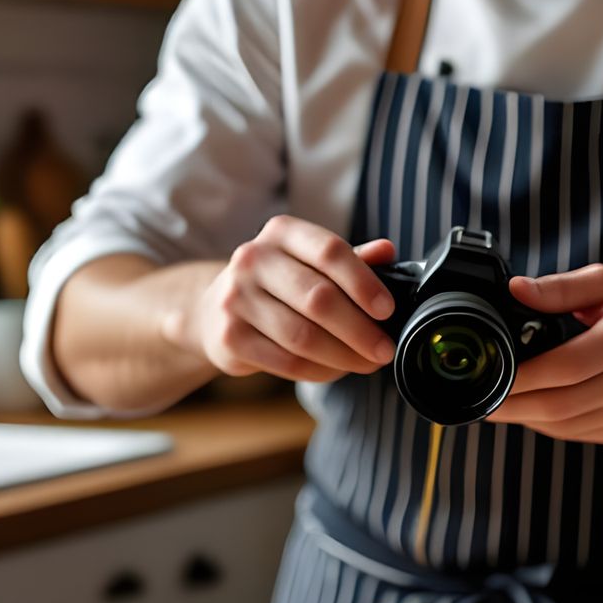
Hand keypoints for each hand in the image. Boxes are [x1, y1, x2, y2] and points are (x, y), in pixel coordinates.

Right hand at [183, 215, 397, 382]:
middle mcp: (253, 258)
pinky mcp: (230, 336)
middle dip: (360, 330)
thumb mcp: (311, 262)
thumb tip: (388, 251)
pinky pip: (286, 361)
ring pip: (303, 336)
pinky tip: (336, 370)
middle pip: (319, 299)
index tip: (387, 311)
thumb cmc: (277, 285)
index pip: (330, 251)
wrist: (215, 311)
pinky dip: (319, 371)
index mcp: (281, 232)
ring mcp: (236, 298)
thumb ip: (350, 259)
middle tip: (383, 350)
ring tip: (366, 364)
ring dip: (343, 356)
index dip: (364, 283)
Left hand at [489, 266, 602, 444]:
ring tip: (498, 403)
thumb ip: (560, 288)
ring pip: (564, 425)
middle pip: (559, 404)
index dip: (521, 376)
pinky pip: (576, 433)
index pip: (565, 366)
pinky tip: (531, 408)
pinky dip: (547, 423)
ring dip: (525, 417)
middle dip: (511, 405)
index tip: (488, 373)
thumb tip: (515, 290)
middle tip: (479, 399)